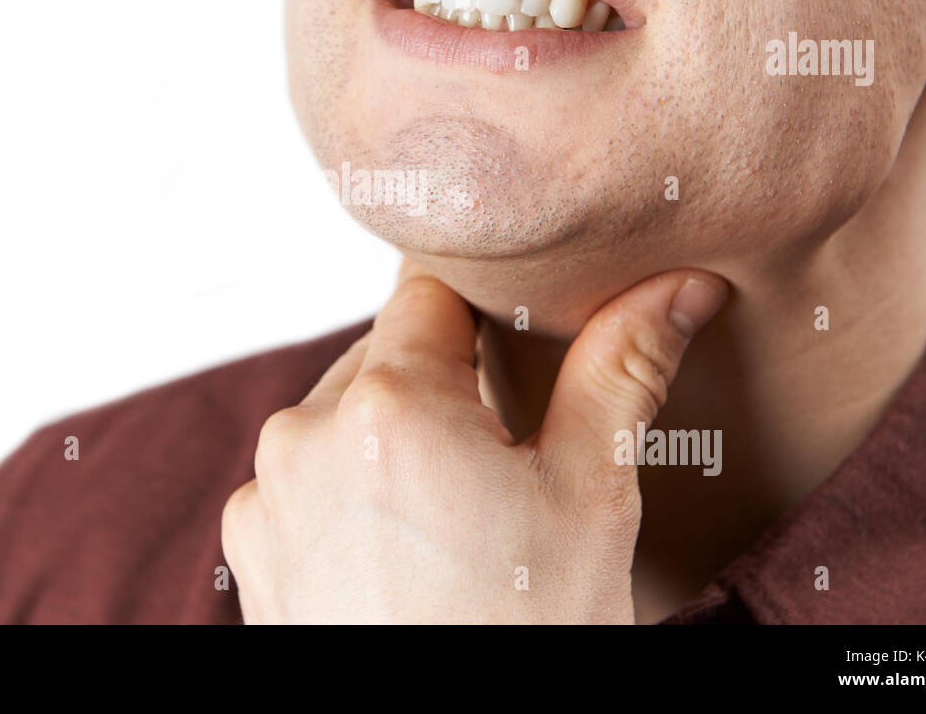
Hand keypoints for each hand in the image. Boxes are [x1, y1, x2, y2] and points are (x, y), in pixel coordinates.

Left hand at [221, 262, 728, 622]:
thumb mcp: (590, 498)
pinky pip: (303, 478)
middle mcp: (303, 434)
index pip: (430, 288)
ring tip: (456, 509)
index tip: (519, 339)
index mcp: (390, 403)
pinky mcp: (247, 548)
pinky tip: (402, 545)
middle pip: (386, 354)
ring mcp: (264, 495)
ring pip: (341, 415)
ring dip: (393, 435)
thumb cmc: (524, 637)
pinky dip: (348, 489)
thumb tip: (677, 288)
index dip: (483, 306)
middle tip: (506, 447)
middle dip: (444, 381)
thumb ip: (621, 372)